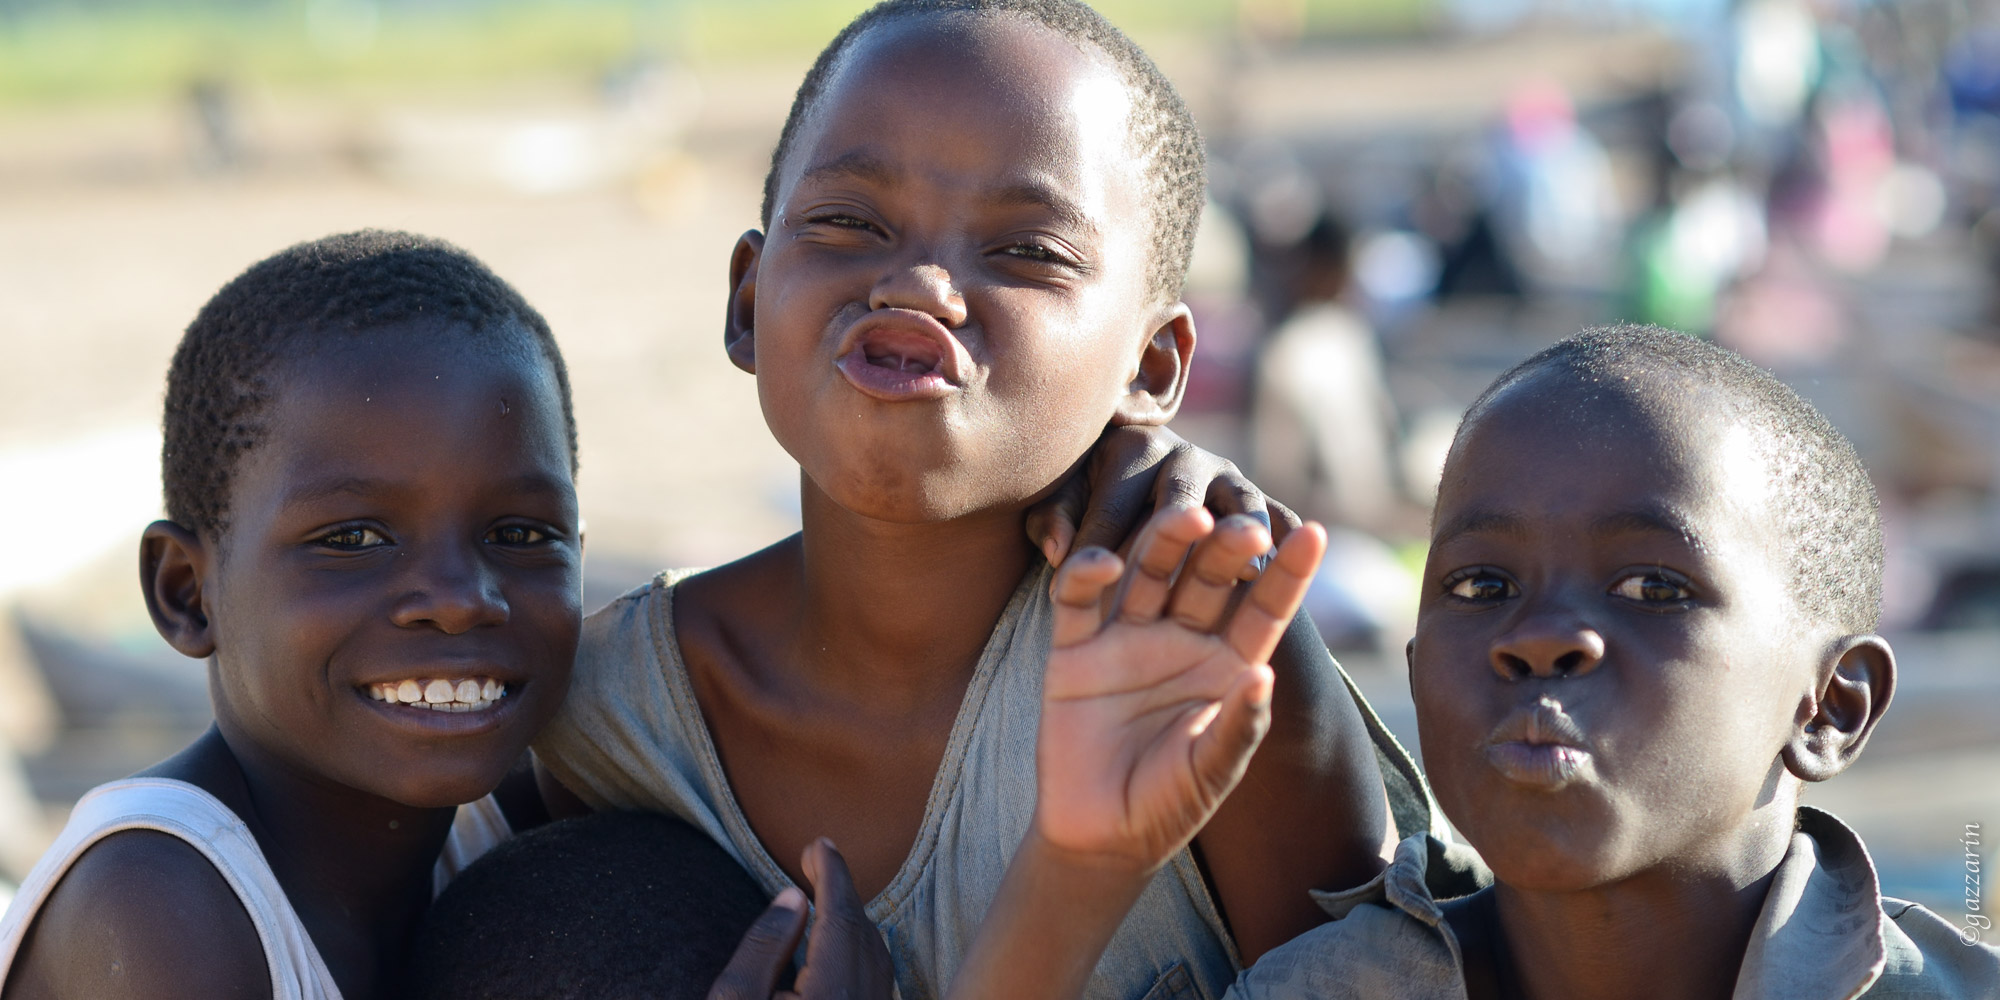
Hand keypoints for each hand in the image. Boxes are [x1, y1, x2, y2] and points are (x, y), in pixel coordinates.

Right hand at [708, 839, 894, 999]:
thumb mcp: (734, 999)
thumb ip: (763, 949)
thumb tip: (792, 896)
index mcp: (831, 995)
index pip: (841, 921)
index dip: (832, 876)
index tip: (819, 845)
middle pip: (862, 936)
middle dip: (842, 891)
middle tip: (816, 858)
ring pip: (875, 958)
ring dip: (852, 919)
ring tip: (826, 893)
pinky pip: (874, 979)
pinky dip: (858, 948)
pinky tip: (838, 942)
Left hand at [1026, 425, 1299, 573]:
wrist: (1143, 510)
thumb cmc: (1092, 513)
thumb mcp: (1063, 516)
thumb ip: (1054, 525)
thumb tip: (1060, 553)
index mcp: (1130, 448)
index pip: (1111, 505)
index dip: (1098, 542)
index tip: (1086, 581)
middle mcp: (1183, 457)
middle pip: (1181, 494)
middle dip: (1182, 519)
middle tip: (1187, 536)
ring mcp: (1228, 479)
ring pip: (1240, 502)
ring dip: (1245, 526)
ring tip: (1249, 563)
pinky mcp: (1261, 505)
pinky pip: (1281, 521)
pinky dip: (1288, 538)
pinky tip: (1293, 559)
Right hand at [1036, 507, 1326, 872]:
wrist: (1100, 835)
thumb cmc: (1169, 804)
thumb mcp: (1212, 771)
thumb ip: (1237, 726)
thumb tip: (1264, 677)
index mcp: (1228, 664)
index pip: (1263, 608)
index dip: (1288, 574)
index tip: (1315, 534)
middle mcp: (1182, 640)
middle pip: (1207, 578)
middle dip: (1227, 548)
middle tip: (1245, 524)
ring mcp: (1128, 639)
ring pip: (1149, 573)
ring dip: (1166, 541)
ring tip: (1187, 517)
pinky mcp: (1075, 650)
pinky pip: (1079, 602)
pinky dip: (1086, 577)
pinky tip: (1103, 563)